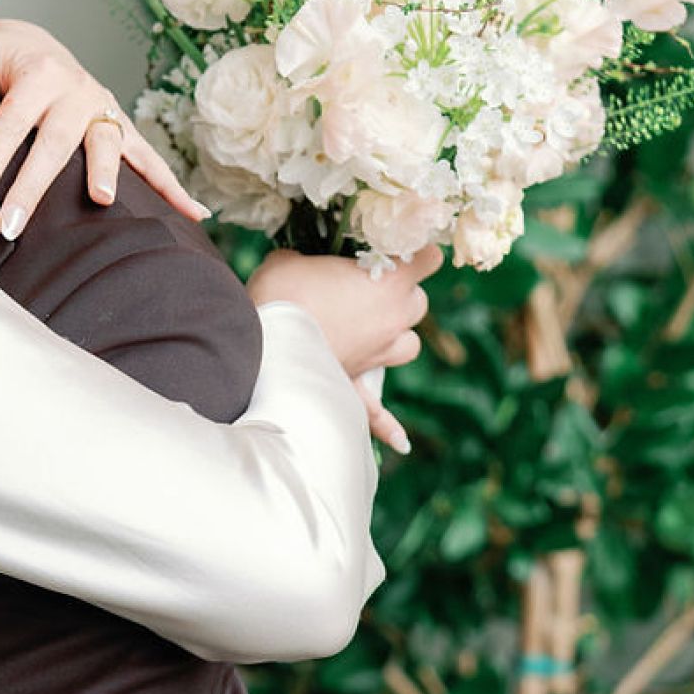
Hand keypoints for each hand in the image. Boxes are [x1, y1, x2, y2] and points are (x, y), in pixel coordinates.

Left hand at [0, 19, 210, 236]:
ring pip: (106, 144)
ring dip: (105, 174)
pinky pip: (148, 157)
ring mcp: (103, 108)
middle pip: (55, 143)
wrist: (31, 44)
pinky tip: (195, 214)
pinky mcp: (119, 125)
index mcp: (39, 72)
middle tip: (8, 227)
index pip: (10, 124)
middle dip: (32, 187)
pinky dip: (171, 186)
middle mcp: (76, 90)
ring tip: (102, 202)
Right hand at [247, 247, 441, 450]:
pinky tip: (402, 443)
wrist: (263, 342)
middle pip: (419, 302)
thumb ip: (304, 258)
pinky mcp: (356, 385)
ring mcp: (379, 355)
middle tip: (370, 287)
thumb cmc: (281, 292)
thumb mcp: (290, 260)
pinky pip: (379, 412)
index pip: (429, 259)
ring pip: (410, 345)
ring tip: (376, 332)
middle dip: (401, 294)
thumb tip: (298, 262)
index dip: (418, 252)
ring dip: (398, 337)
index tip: (399, 249)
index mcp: (388, 282)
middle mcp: (393, 319)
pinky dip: (389, 426)